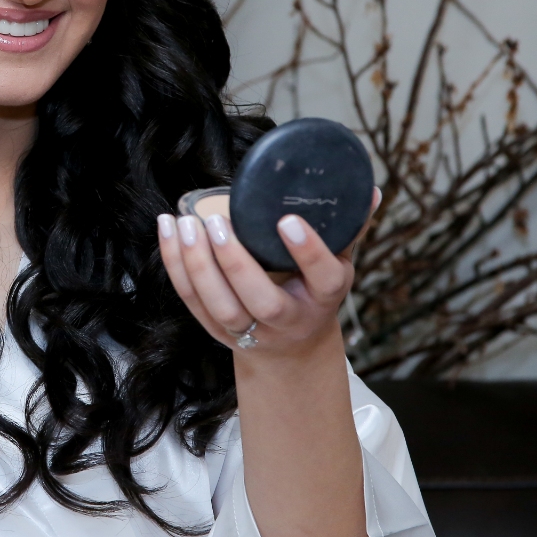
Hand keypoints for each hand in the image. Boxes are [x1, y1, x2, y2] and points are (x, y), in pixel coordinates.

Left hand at [156, 189, 378, 358]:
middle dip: (236, 263)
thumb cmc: (313, 291)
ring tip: (185, 224)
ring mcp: (250, 329)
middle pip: (261, 301)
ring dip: (198, 265)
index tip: (287, 220)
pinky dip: (175, 266)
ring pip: (219, 306)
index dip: (308, 251)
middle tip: (216, 223)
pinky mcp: (216, 330)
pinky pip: (191, 301)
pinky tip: (168, 230)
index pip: (323, 277)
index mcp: (323, 296)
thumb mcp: (338, 264)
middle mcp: (288, 318)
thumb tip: (367, 189)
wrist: (292, 348)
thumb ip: (348, 228)